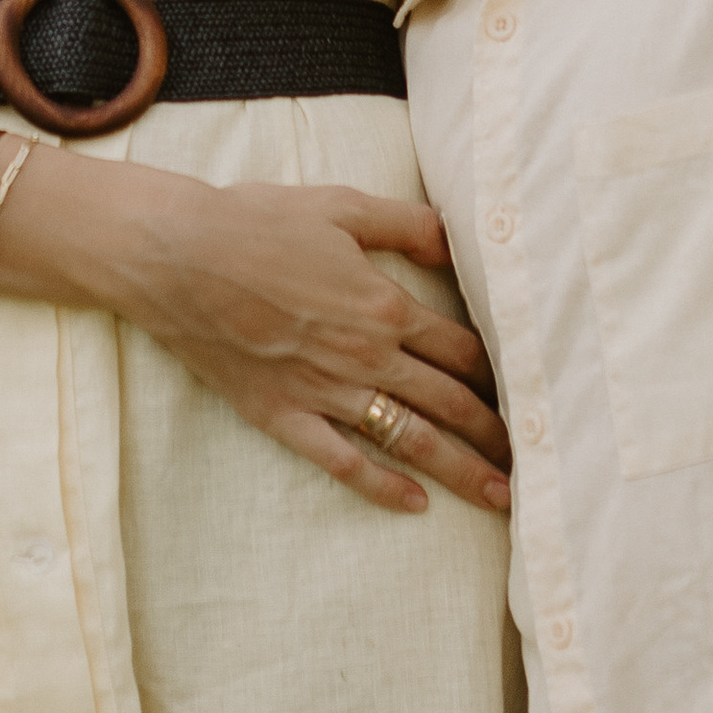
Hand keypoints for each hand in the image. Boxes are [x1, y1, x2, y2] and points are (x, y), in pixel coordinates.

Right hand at [115, 174, 512, 516]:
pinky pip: (342, 462)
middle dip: (496, 433)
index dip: (502, 372)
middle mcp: (365, 356)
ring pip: (410, 439)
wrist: (177, 256)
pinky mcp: (284, 415)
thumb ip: (406, 224)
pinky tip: (414, 505)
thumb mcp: (340, 207)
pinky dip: (381, 486)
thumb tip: (457, 240)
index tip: (531, 392)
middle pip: (449, 403)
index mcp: (383, 305)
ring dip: (460, 470)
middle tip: (536, 462)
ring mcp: (325, 392)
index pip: (462, 349)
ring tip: (501, 498)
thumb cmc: (256, 222)